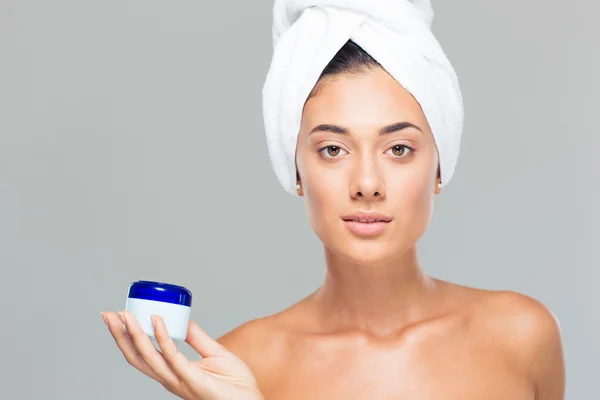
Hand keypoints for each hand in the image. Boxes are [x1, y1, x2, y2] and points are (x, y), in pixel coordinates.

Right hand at [101, 310, 263, 399]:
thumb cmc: (235, 384)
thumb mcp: (214, 353)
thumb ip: (197, 338)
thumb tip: (183, 318)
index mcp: (173, 372)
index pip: (143, 355)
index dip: (127, 338)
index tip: (118, 317)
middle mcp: (171, 378)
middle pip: (137, 357)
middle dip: (120, 336)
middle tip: (108, 314)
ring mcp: (180, 380)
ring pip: (149, 358)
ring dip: (134, 335)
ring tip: (125, 315)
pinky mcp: (193, 380)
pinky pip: (174, 357)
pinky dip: (162, 338)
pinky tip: (156, 321)